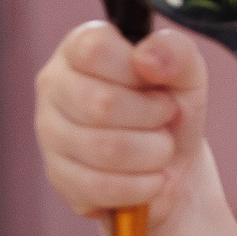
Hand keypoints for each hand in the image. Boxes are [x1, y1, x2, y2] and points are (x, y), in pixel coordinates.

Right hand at [35, 21, 209, 228]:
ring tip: (159, 149)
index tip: (154, 82)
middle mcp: (54, 85)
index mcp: (79, 49)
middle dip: (153, 118)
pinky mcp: (58, 175)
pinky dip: (142, 185)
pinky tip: (148, 177)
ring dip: (153, 154)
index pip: (93, 49)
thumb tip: (147, 55)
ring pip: (106, 149)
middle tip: (164, 118)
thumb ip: (175, 52)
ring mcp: (49, 132)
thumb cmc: (170, 111)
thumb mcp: (187, 76)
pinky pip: (103, 186)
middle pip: (102, 104)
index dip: (135, 71)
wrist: (169, 166)